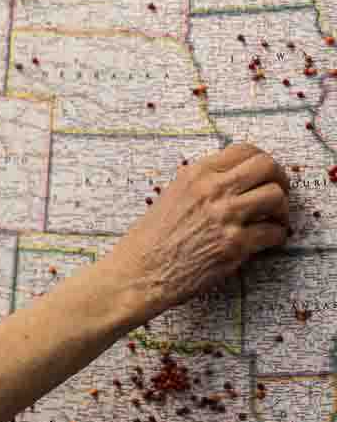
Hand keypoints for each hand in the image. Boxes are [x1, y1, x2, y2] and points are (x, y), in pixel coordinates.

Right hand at [104, 142, 290, 320]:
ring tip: (273, 220)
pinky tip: (265, 241)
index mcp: (196, 174)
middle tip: (278, 194)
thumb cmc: (151, 239)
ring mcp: (225, 216)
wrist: (140, 271)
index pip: (244, 150)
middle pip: (267, 167)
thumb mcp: (172, 195)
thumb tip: (233, 179)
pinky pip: (274, 232)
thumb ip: (202, 183)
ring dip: (281, 210)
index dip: (261, 161)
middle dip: (280, 180)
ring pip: (277, 196)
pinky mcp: (235, 245)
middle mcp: (212, 190)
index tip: (265, 175)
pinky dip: (275, 237)